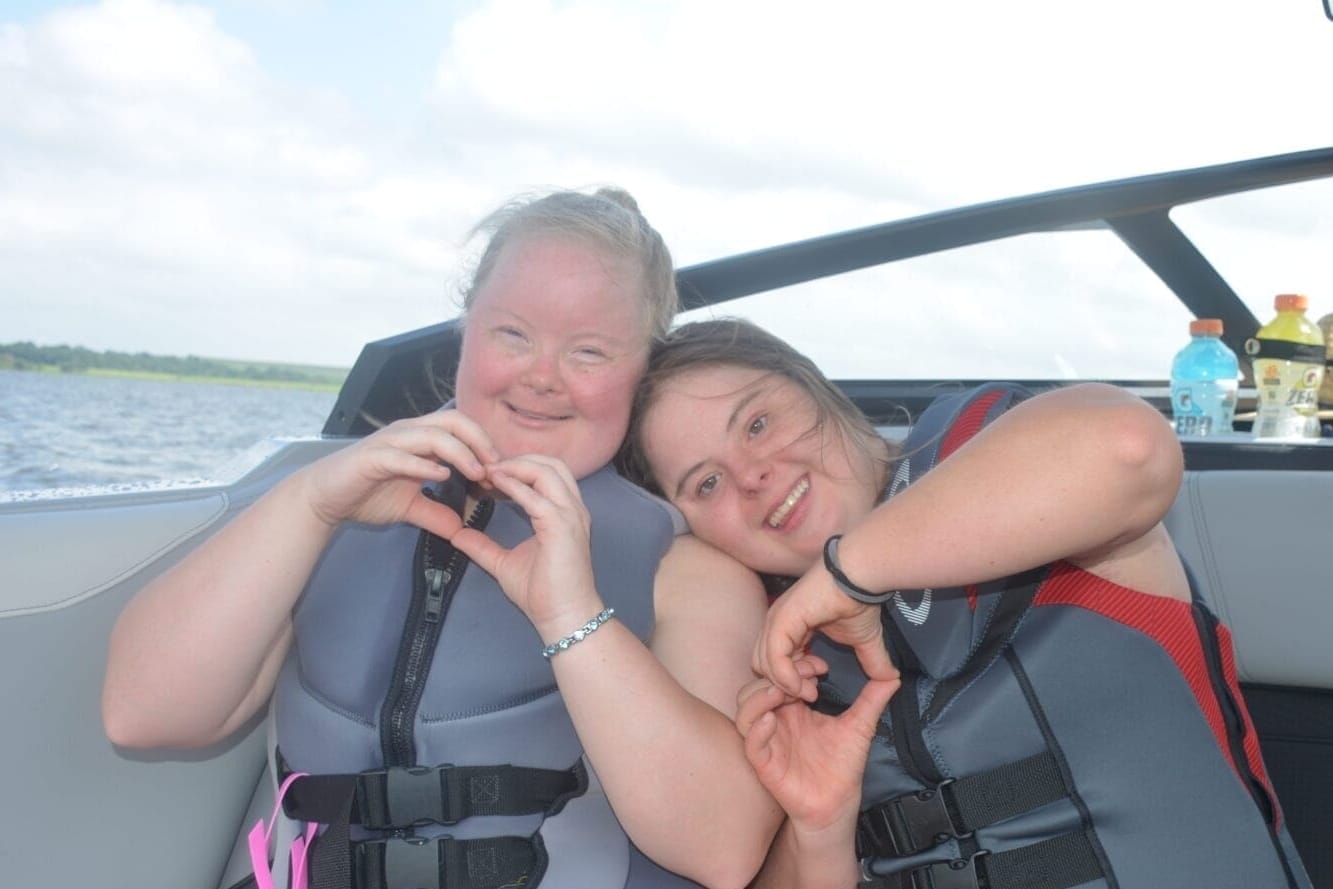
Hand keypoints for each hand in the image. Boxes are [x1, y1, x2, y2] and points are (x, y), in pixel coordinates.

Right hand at [297, 410, 498, 538]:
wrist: (323, 498)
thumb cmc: (365, 494)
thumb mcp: (409, 508)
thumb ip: (435, 514)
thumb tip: (461, 529)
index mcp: (419, 438)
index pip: (460, 429)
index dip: (484, 445)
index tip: (501, 471)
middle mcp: (407, 433)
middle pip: (453, 421)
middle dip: (480, 441)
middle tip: (497, 467)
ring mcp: (389, 443)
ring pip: (432, 434)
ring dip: (459, 452)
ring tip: (478, 473)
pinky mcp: (372, 458)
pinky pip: (402, 455)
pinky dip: (424, 464)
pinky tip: (440, 476)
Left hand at [449, 455, 603, 632]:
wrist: (563, 616)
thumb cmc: (542, 593)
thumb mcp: (505, 564)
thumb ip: (483, 547)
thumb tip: (457, 536)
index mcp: (563, 513)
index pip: (546, 473)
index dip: (517, 467)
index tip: (487, 473)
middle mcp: (572, 508)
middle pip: (551, 463)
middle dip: (518, 458)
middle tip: (487, 466)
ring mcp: (570, 515)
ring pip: (547, 470)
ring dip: (516, 466)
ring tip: (489, 471)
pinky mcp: (562, 526)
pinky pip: (537, 496)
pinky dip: (514, 485)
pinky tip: (494, 484)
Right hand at [736, 657, 899, 834]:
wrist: (838, 803)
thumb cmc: (842, 766)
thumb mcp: (859, 726)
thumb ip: (872, 700)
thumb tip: (893, 675)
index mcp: (793, 708)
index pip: (781, 675)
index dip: (795, 664)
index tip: (820, 666)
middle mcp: (776, 720)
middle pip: (756, 686)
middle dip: (776, 676)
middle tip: (804, 680)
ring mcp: (768, 741)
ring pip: (745, 710)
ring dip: (759, 697)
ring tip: (780, 693)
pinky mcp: (765, 764)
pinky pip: (750, 743)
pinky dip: (756, 728)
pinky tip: (771, 720)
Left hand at [754, 564, 898, 698]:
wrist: (859, 577)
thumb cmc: (858, 601)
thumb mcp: (864, 640)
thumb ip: (872, 661)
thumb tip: (892, 678)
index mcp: (788, 626)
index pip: (774, 661)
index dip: (791, 680)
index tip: (816, 688)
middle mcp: (775, 624)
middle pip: (764, 666)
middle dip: (787, 686)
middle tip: (812, 691)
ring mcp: (775, 621)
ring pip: (765, 665)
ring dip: (788, 686)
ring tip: (812, 689)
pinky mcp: (780, 621)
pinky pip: (774, 659)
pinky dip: (786, 679)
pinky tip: (803, 687)